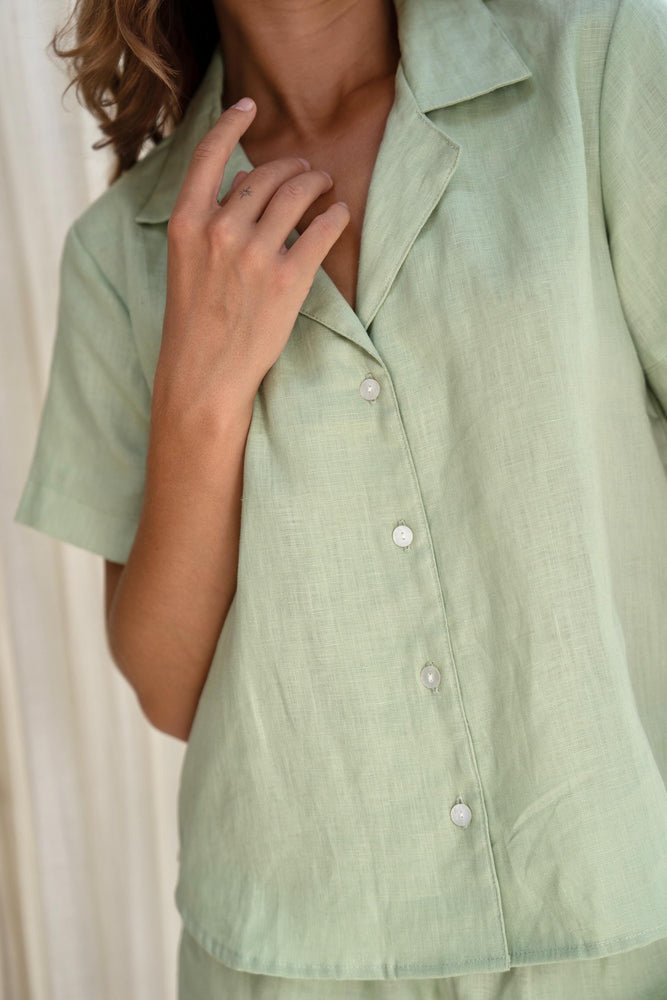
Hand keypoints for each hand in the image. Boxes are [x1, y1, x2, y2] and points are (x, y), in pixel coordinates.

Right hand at [154, 97, 349, 416]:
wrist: (204, 375)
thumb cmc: (195, 323)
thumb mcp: (186, 265)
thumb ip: (208, 224)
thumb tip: (242, 190)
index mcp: (187, 224)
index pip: (208, 156)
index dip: (230, 125)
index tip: (248, 107)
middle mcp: (220, 231)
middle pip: (264, 175)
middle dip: (291, 167)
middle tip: (306, 171)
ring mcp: (254, 255)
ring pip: (296, 195)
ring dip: (316, 183)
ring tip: (325, 186)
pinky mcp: (288, 280)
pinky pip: (322, 230)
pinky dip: (335, 216)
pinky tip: (339, 214)